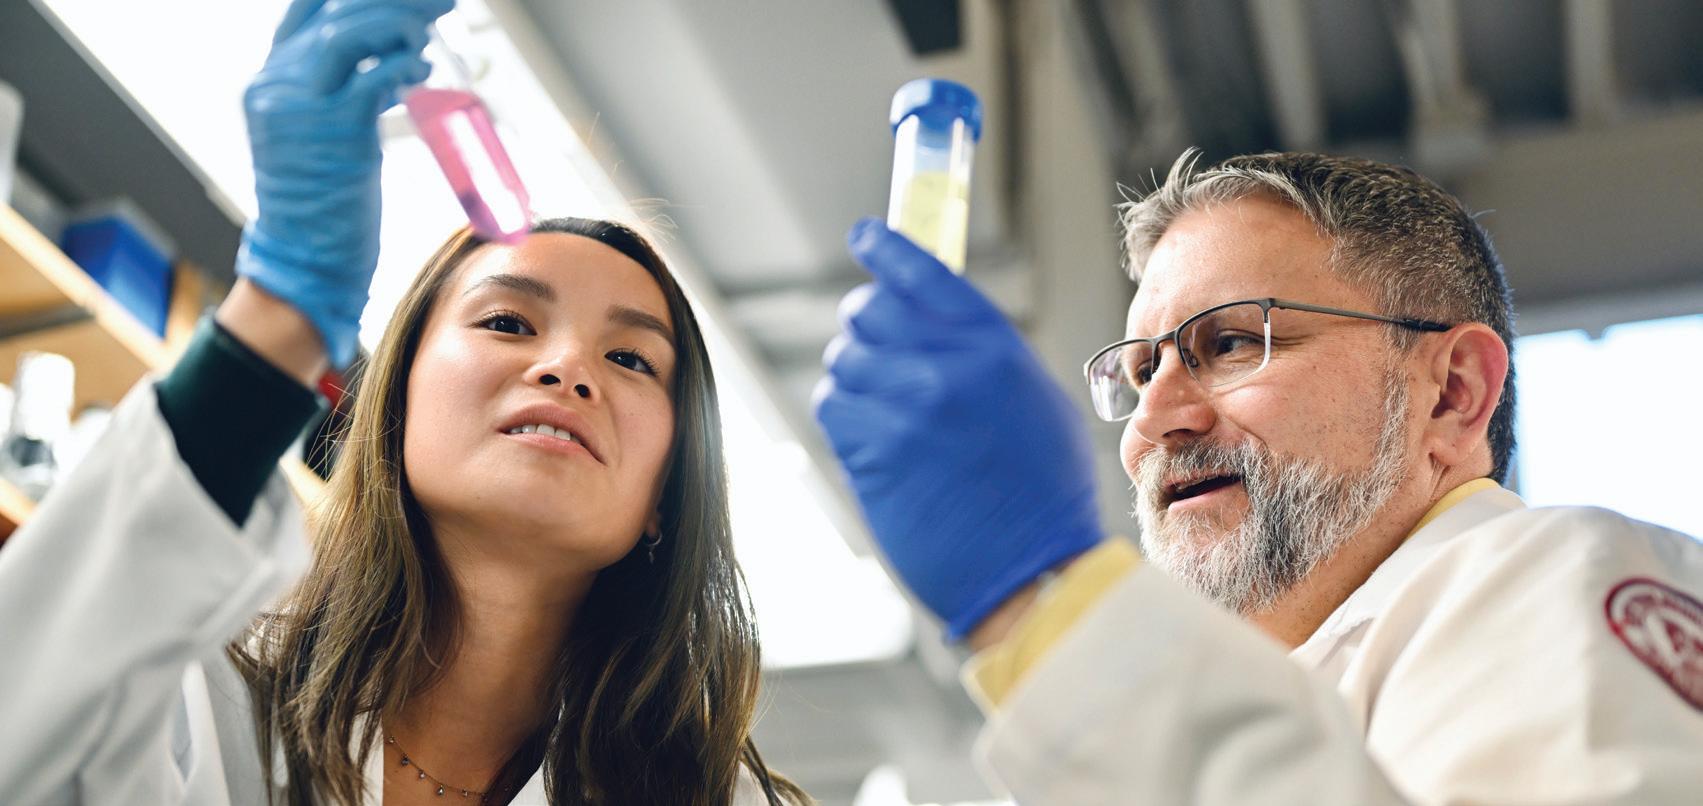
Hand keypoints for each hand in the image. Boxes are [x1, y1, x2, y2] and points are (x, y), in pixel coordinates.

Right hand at [236, 0, 451, 365]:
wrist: (302, 260)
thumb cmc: (321, 205)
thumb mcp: (316, 134)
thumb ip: (337, 91)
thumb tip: (388, 59)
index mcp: (269, 81)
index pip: (306, 10)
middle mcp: (277, 84)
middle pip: (337, 11)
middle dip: (395, 1)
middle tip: (440, 3)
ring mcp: (301, 104)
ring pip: (354, 30)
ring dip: (403, 22)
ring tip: (431, 31)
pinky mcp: (335, 129)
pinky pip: (377, 76)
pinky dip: (407, 65)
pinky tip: (424, 69)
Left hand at [813, 219, 1103, 639]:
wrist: (1032, 571)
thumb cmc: (1043, 494)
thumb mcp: (1036, 401)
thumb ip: (985, 355)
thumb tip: (939, 325)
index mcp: (992, 346)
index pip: (921, 272)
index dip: (884, 249)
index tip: (864, 238)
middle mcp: (945, 368)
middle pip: (870, 310)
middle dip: (867, 324)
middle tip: (876, 346)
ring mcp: (904, 410)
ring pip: (845, 360)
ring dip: (856, 378)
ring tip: (885, 409)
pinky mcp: (872, 454)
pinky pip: (834, 407)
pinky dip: (844, 416)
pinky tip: (871, 436)